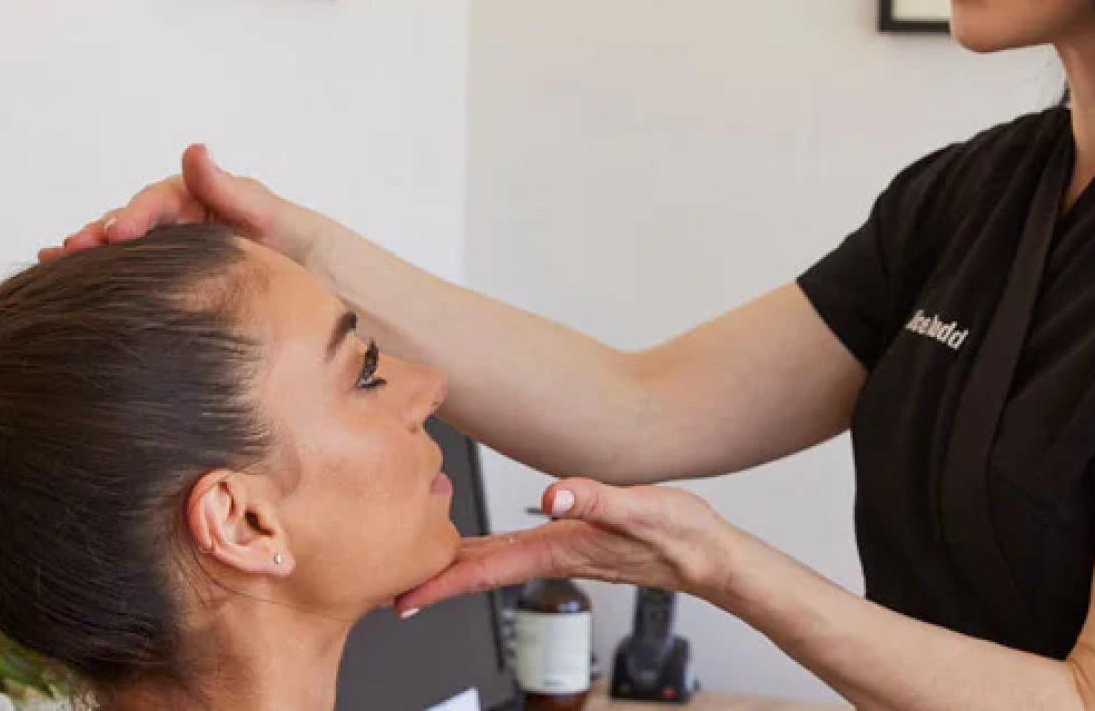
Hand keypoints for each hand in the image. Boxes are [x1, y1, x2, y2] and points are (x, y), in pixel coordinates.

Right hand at [40, 144, 320, 264]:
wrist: (315, 279)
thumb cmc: (296, 240)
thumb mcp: (269, 213)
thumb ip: (231, 189)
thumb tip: (195, 150)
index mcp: (197, 198)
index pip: (157, 202)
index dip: (134, 214)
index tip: (116, 233)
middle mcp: (176, 219)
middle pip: (129, 221)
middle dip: (99, 234)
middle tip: (72, 250)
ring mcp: (167, 246)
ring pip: (120, 246)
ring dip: (87, 252)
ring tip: (54, 261)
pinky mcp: (163, 273)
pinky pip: (124, 268)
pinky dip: (91, 269)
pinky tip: (56, 273)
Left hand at [394, 479, 744, 617]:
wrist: (707, 554)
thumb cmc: (679, 535)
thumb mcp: (640, 508)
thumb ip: (596, 499)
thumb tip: (555, 494)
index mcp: (558, 547)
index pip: (485, 569)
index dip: (438, 584)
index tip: (399, 599)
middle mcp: (552, 552)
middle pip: (478, 570)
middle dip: (432, 580)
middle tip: (387, 586)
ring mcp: (561, 549)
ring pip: (493, 559)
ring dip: (453, 564)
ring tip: (414, 562)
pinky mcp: (573, 539)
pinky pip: (514, 547)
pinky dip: (484, 547)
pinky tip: (472, 540)